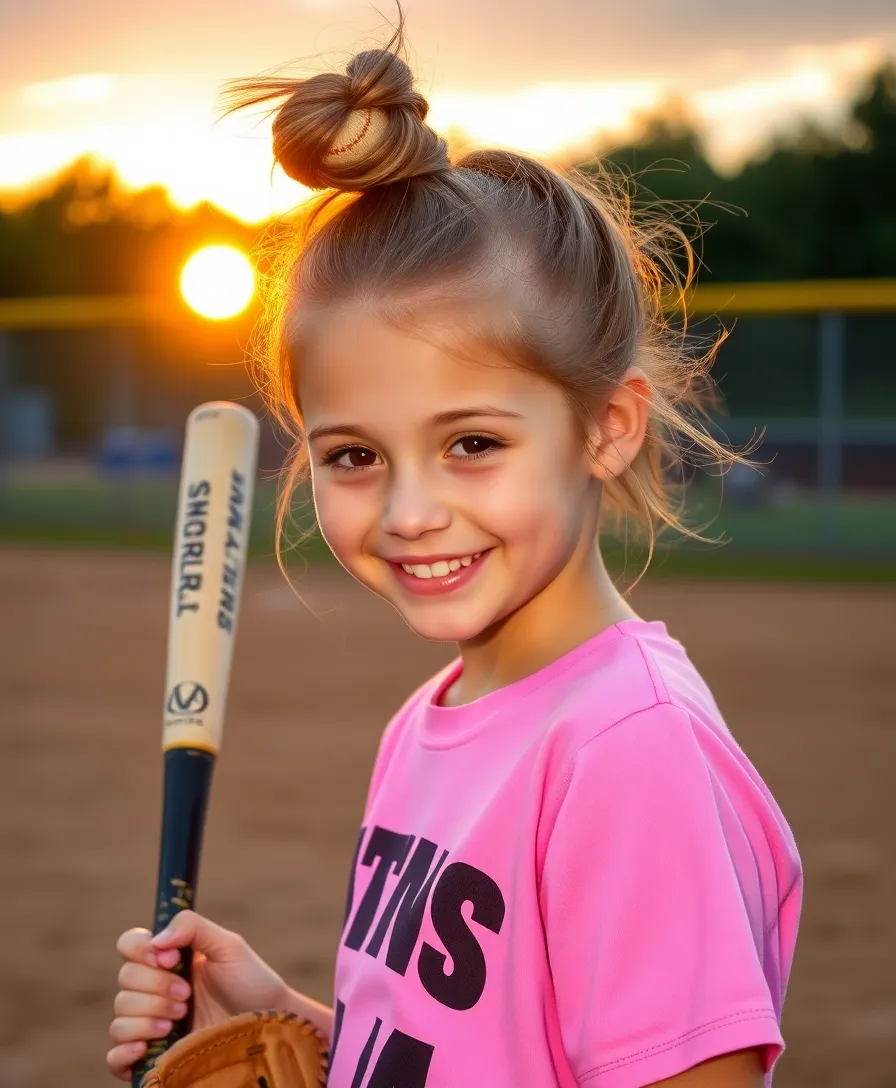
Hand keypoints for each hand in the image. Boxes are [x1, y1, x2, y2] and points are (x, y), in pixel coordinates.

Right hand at [106, 910, 288, 1080]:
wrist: (266, 1025)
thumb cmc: (251, 982)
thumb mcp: (229, 945)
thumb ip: (194, 928)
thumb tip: (157, 940)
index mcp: (168, 958)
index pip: (129, 945)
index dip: (140, 950)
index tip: (169, 958)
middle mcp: (153, 989)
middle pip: (124, 980)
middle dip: (156, 987)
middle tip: (187, 995)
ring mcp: (150, 1023)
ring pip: (120, 1016)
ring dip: (148, 1016)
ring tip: (180, 1017)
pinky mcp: (152, 1056)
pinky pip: (115, 1057)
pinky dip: (124, 1052)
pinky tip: (147, 1047)